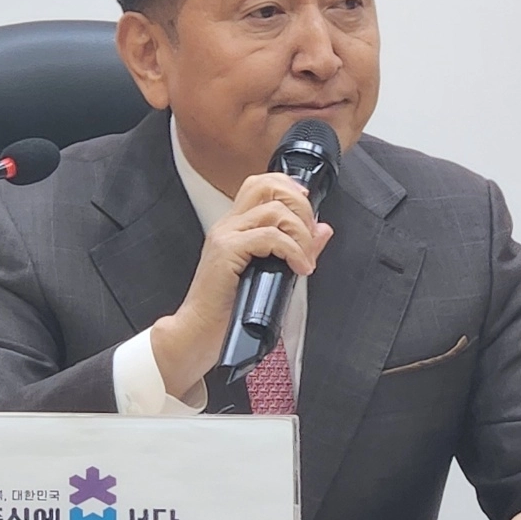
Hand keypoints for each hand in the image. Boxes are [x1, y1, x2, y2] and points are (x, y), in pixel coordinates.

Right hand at [150, 172, 332, 396]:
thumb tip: (322, 230)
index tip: (308, 208)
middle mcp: (228, 226)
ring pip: (273, 211)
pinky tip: (298, 269)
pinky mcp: (227, 252)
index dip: (289, 187)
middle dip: (299, 205)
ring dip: (300, 233)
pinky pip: (270, 237)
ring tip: (305, 259)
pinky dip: (293, 251)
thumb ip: (296, 248)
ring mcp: (225, 237)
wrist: (198, 334)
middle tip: (311, 234)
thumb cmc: (227, 311)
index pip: (261, 185)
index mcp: (235, 227)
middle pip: (266, 186)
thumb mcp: (270, 273)